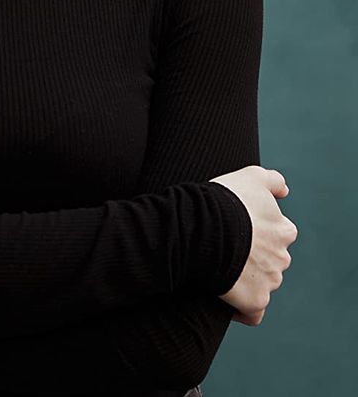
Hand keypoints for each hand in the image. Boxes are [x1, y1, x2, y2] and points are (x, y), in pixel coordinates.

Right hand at [209, 165, 297, 324]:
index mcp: (284, 230)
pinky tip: (228, 298)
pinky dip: (243, 309)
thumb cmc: (225, 199)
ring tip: (219, 268)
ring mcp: (269, 281)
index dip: (257, 230)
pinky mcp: (254, 301)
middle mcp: (281, 257)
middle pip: (271, 261)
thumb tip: (285, 191)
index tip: (237, 227)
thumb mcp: (251, 176)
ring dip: (246, 279)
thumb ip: (273, 180)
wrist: (203, 227)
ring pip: (262, 284)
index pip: (278, 234)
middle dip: (253, 257)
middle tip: (225, 247)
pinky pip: (253, 312)